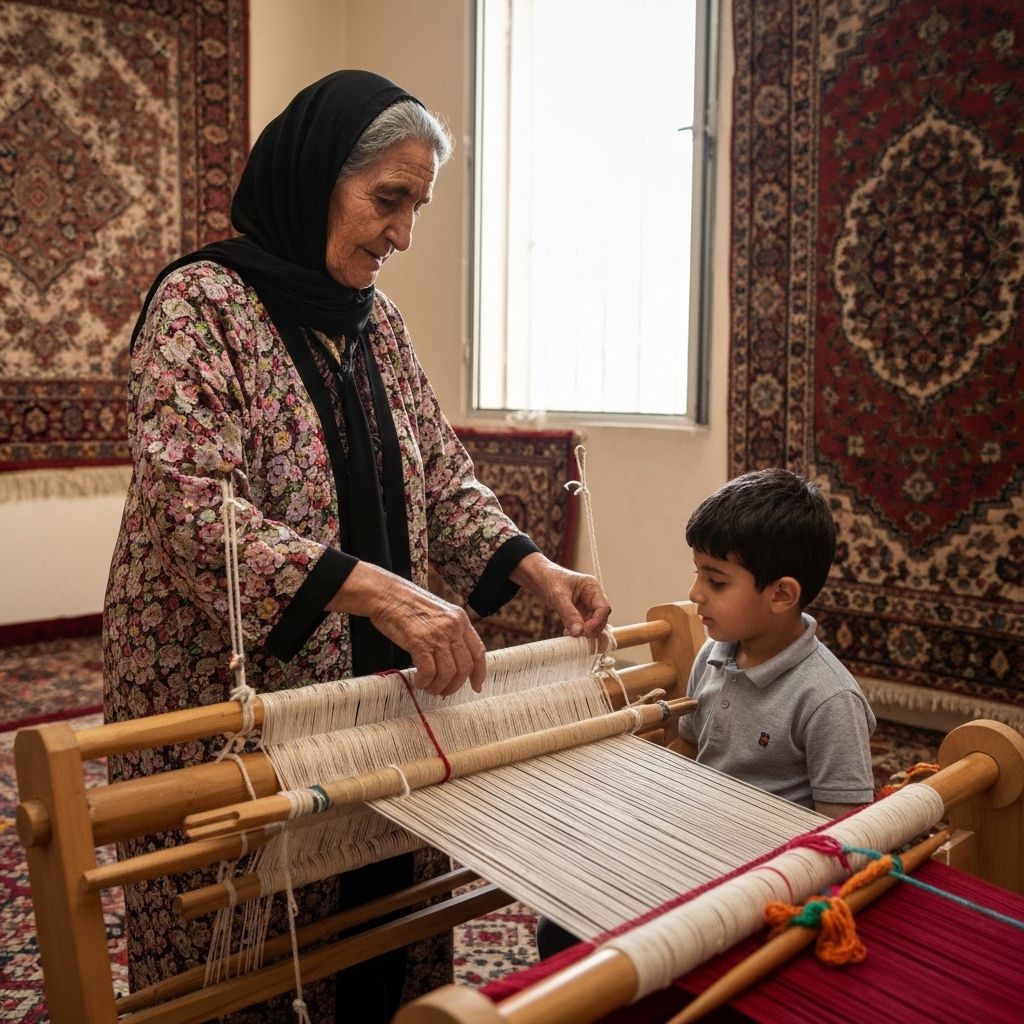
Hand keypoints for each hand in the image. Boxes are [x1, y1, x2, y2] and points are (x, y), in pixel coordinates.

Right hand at [327, 562, 486, 696]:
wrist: (386, 594)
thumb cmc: (408, 605)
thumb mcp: (438, 614)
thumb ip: (450, 632)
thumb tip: (454, 661)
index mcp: (460, 619)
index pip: (478, 651)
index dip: (479, 672)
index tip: (476, 687)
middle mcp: (453, 626)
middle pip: (465, 666)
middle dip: (455, 685)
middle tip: (443, 692)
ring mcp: (437, 634)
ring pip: (448, 673)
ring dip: (438, 686)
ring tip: (428, 687)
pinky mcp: (420, 641)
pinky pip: (429, 671)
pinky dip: (424, 681)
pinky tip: (418, 680)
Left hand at [509, 552, 611, 637]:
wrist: (536, 577)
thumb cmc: (548, 579)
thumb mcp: (558, 596)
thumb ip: (569, 614)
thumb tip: (578, 631)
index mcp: (592, 587)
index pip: (604, 608)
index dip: (597, 622)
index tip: (584, 631)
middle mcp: (592, 596)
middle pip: (600, 618)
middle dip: (591, 628)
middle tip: (577, 634)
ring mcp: (585, 604)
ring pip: (592, 623)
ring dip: (584, 631)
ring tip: (570, 633)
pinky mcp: (577, 611)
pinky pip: (582, 624)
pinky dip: (577, 630)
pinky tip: (567, 632)